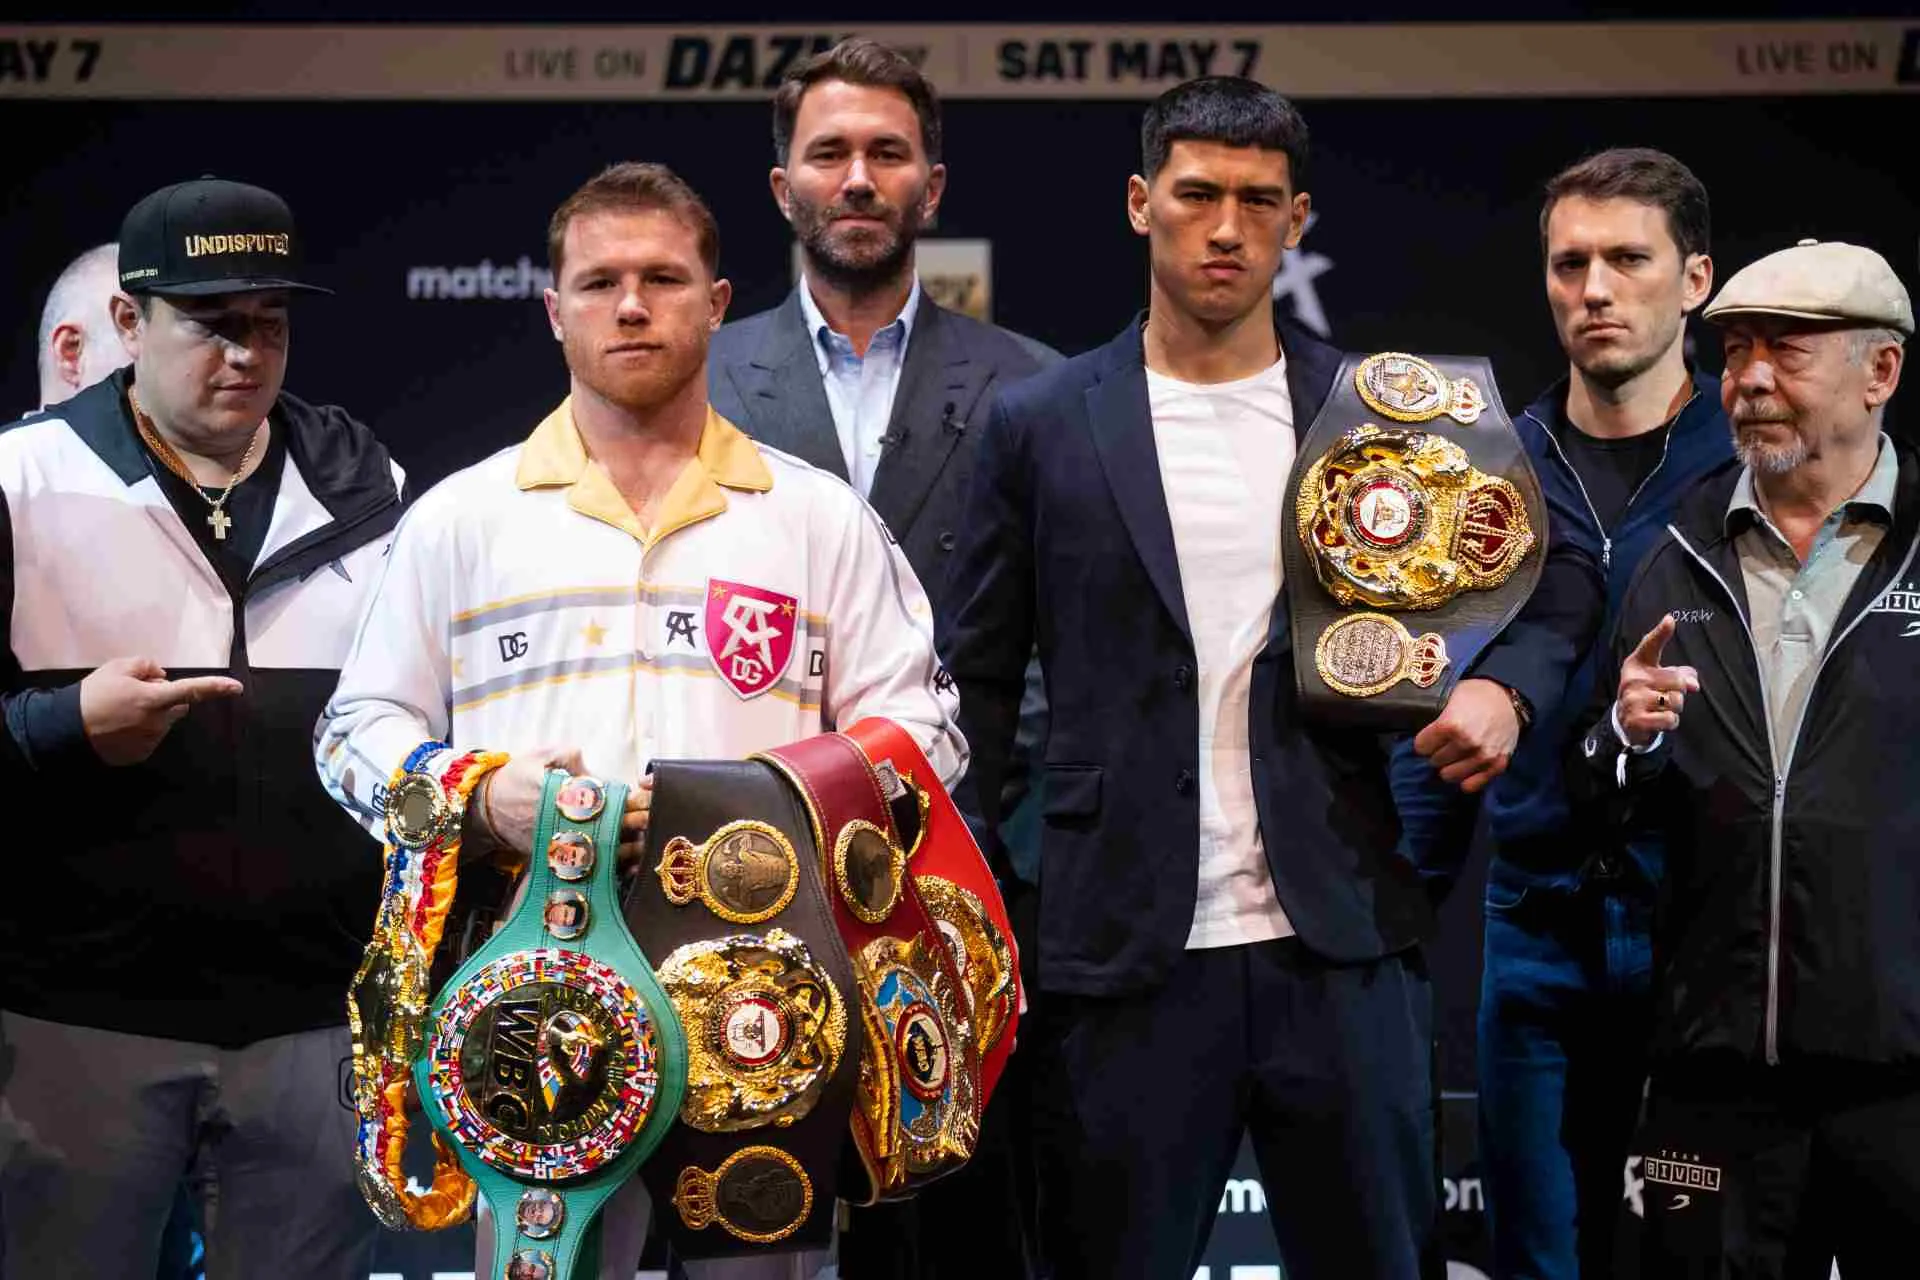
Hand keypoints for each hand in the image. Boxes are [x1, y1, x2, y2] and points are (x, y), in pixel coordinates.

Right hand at [79, 657, 241, 764]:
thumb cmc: (93, 695)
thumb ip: (146, 666)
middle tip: (138, 694)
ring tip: (123, 712)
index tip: (236, 688)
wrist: (66, 729)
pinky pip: (150, 737)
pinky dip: (141, 730)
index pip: (192, 691)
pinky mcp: (140, 754)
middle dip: (166, 699)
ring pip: (164, 723)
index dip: (215, 688)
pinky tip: (120, 727)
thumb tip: (161, 676)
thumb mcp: (117, 668)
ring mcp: (150, 741)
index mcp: (154, 699)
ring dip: (153, 715)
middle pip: (178, 707)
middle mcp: (157, 722)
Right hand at [468, 748, 652, 866]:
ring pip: (599, 849)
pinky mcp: (553, 856)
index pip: (602, 797)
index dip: (628, 798)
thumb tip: (593, 767)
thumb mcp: (539, 756)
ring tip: (647, 841)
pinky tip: (625, 863)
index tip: (648, 797)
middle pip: (606, 824)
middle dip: (634, 822)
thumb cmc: (513, 779)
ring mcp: (558, 841)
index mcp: (560, 793)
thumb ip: (568, 754)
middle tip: (655, 818)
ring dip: (626, 846)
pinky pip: (585, 863)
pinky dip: (606, 865)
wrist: (483, 810)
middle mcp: (561, 820)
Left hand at [1411, 677, 1519, 793]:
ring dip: (1449, 766)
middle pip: (1435, 761)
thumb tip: (1415, 728)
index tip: (1428, 738)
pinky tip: (1465, 768)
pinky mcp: (1497, 765)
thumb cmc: (1476, 694)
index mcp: (1451, 725)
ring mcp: (1483, 756)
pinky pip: (1471, 786)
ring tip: (1454, 756)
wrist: (1508, 696)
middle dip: (1436, 753)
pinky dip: (1465, 779)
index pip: (1421, 747)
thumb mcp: (1449, 696)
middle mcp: (1467, 743)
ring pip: (1449, 775)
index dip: (1423, 741)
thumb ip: (1434, 716)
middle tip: (1443, 745)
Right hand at [1615, 614, 1699, 748]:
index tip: (1670, 620)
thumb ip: (1682, 673)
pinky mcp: (1637, 719)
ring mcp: (1633, 699)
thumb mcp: (1662, 677)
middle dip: (1679, 692)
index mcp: (1638, 664)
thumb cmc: (1649, 692)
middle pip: (1678, 681)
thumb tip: (1694, 685)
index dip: (1661, 632)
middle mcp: (1633, 679)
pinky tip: (1658, 720)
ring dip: (1675, 709)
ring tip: (1660, 708)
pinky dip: (1670, 722)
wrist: (1626, 720)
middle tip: (1665, 695)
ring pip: (1676, 702)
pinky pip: (1670, 719)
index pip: (1650, 645)